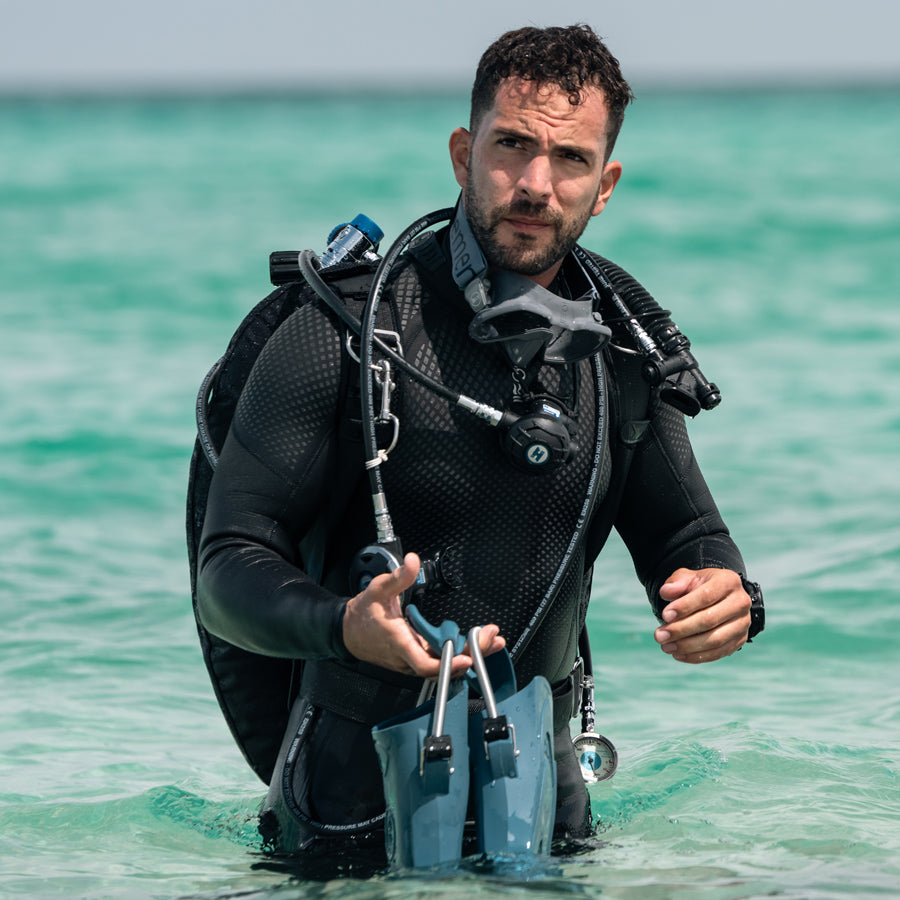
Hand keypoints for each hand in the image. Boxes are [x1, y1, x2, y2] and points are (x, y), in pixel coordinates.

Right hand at [342, 552, 504, 677]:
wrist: (348, 632)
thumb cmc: (363, 614)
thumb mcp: (378, 589)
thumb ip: (398, 576)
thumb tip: (412, 561)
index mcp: (398, 642)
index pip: (423, 663)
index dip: (446, 663)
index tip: (466, 657)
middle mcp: (407, 657)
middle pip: (443, 665)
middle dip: (471, 653)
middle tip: (492, 638)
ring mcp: (412, 660)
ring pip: (444, 664)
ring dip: (469, 653)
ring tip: (491, 640)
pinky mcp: (416, 659)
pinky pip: (440, 661)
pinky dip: (459, 653)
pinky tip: (474, 643)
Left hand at [654, 568, 750, 663]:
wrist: (720, 597)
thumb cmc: (700, 586)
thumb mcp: (688, 578)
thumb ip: (677, 582)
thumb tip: (665, 592)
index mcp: (728, 582)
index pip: (706, 596)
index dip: (684, 607)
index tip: (664, 615)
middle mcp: (740, 603)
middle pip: (710, 620)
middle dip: (681, 629)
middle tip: (659, 635)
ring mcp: (743, 623)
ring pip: (715, 640)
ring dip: (687, 646)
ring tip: (666, 647)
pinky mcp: (740, 640)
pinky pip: (719, 653)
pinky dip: (697, 656)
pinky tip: (678, 655)